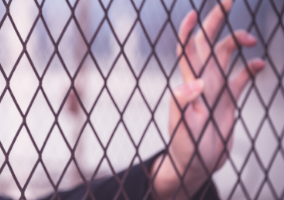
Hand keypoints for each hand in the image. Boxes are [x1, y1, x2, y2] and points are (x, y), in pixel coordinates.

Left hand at [153, 0, 264, 197]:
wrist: (195, 165)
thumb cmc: (185, 147)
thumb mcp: (182, 127)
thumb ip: (184, 104)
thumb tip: (193, 83)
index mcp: (190, 83)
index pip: (187, 50)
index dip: (189, 30)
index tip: (194, 13)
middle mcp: (202, 81)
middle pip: (209, 44)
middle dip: (217, 21)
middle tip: (229, 0)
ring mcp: (215, 88)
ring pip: (226, 55)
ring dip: (238, 42)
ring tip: (251, 40)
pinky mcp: (227, 100)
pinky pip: (241, 77)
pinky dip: (251, 68)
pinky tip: (260, 65)